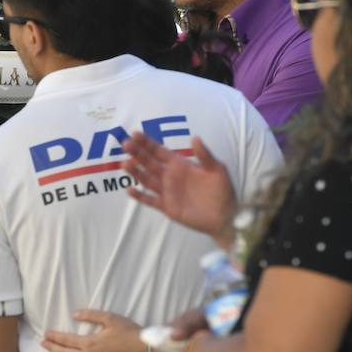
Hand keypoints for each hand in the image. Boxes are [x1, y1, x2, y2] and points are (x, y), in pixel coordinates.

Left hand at [41, 310, 143, 351]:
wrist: (146, 350)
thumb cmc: (129, 332)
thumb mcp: (110, 318)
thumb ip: (91, 315)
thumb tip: (74, 314)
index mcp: (90, 342)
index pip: (66, 340)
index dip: (54, 337)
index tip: (46, 335)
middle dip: (52, 349)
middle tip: (43, 345)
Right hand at [122, 134, 237, 240]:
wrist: (225, 216)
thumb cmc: (223, 190)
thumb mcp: (217, 169)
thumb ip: (205, 155)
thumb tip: (194, 137)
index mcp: (180, 165)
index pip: (159, 151)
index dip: (147, 143)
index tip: (134, 134)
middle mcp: (170, 176)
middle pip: (149, 162)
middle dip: (137, 153)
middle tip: (125, 144)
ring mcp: (167, 191)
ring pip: (146, 179)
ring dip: (136, 171)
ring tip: (125, 163)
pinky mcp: (166, 207)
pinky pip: (150, 200)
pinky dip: (140, 196)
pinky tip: (130, 190)